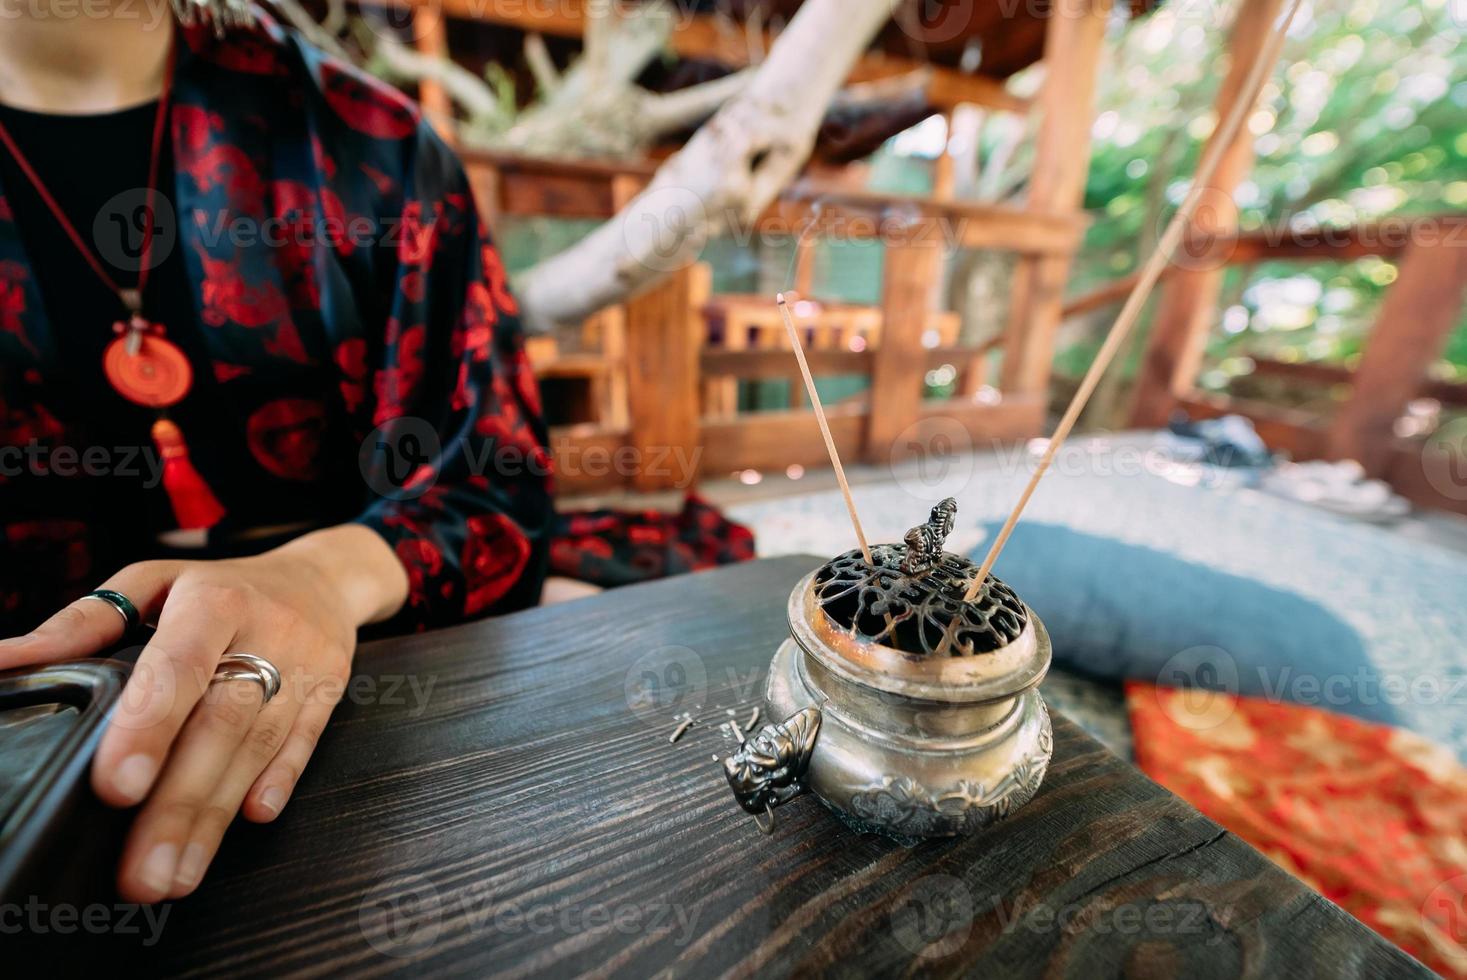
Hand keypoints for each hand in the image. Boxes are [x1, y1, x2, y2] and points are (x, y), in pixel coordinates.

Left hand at [0, 525, 406, 902]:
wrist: (320, 578)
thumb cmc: (221, 587)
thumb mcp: (153, 583)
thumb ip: (82, 625)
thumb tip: (6, 661)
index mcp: (213, 602)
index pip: (178, 669)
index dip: (148, 729)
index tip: (115, 788)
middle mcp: (266, 634)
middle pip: (220, 724)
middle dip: (178, 802)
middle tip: (141, 871)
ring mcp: (304, 668)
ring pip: (258, 747)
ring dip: (215, 816)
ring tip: (176, 874)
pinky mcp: (329, 695)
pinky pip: (303, 744)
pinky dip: (279, 782)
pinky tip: (250, 821)